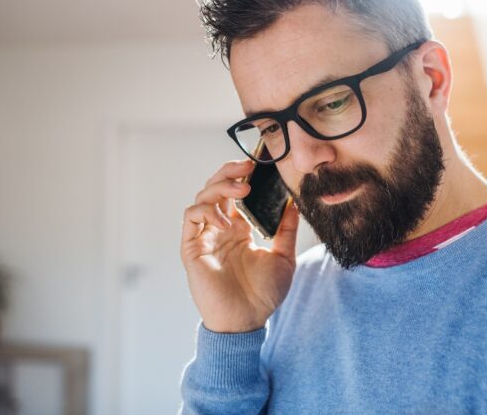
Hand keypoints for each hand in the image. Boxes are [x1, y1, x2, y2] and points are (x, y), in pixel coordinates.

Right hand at [181, 160, 299, 332]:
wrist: (247, 322)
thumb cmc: (264, 294)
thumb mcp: (284, 257)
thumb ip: (286, 229)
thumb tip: (294, 202)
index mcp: (239, 230)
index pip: (235, 193)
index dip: (243, 175)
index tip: (259, 164)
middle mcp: (220, 229)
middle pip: (215, 188)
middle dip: (229, 171)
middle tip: (248, 165)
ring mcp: (205, 236)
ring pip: (203, 197)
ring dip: (220, 187)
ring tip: (243, 189)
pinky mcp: (192, 247)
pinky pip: (192, 217)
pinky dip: (207, 211)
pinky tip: (227, 221)